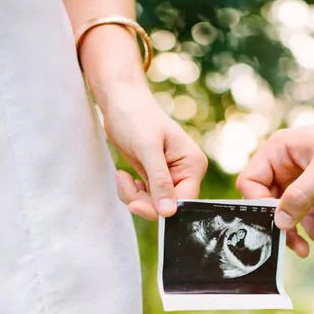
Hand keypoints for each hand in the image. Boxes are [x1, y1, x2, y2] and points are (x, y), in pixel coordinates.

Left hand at [102, 83, 207, 219]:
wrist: (120, 102)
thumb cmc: (136, 117)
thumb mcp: (148, 149)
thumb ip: (160, 181)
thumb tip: (169, 212)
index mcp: (193, 164)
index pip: (185, 200)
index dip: (163, 209)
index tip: (135, 205)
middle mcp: (186, 172)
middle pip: (168, 206)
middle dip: (143, 201)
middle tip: (125, 184)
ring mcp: (171, 176)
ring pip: (155, 205)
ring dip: (134, 196)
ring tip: (122, 177)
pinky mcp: (156, 177)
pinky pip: (146, 198)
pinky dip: (132, 192)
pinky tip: (125, 176)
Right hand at [236, 104, 313, 256]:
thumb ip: (301, 194)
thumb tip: (279, 221)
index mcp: (278, 152)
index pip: (250, 182)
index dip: (258, 204)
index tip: (275, 222)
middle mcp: (284, 166)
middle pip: (266, 202)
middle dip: (279, 225)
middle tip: (292, 246)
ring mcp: (300, 180)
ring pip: (286, 213)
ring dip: (295, 232)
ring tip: (307, 249)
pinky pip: (306, 215)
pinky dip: (313, 228)